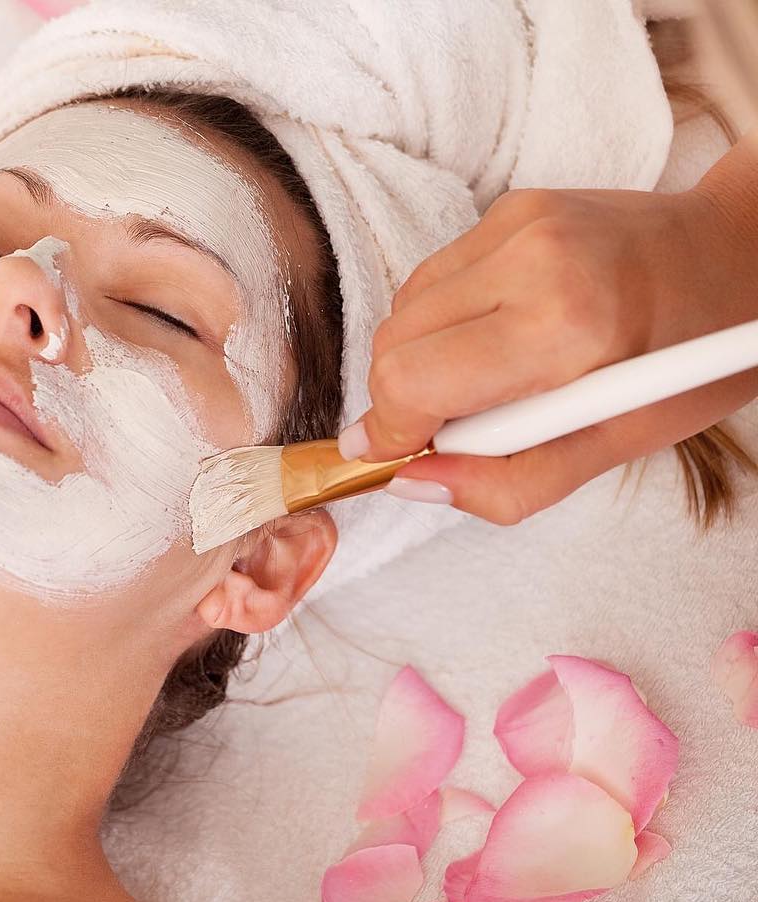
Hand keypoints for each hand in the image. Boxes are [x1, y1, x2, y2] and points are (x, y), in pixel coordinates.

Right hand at [339, 138, 757, 524]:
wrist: (740, 257)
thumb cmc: (689, 361)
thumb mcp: (616, 445)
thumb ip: (509, 481)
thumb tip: (412, 481)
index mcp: (564, 328)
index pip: (411, 380)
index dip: (393, 428)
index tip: (400, 453)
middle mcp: (531, 260)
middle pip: (392, 344)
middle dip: (406, 396)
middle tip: (464, 420)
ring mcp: (516, 223)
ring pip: (402, 309)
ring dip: (422, 355)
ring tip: (491, 371)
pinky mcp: (510, 206)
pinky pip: (431, 277)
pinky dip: (445, 317)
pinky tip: (500, 328)